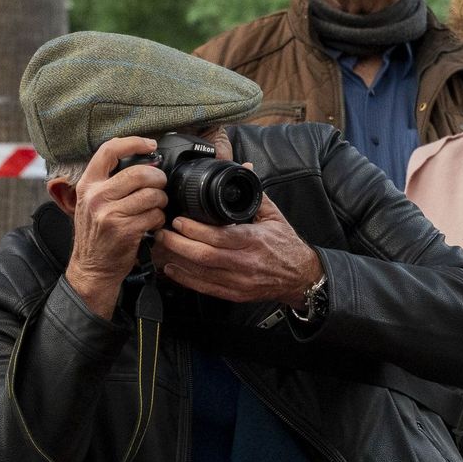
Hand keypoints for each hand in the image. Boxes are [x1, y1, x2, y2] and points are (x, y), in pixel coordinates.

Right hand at [65, 136, 169, 316]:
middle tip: (160, 184)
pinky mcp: (125, 230)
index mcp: (87, 185)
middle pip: (139, 173)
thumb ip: (109, 182)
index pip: (109, 151)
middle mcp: (96, 197)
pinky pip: (154, 215)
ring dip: (161, 200)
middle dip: (158, 178)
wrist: (92, 269)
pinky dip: (159, 219)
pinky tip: (152, 224)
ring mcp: (110, 214)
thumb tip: (143, 161)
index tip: (150, 144)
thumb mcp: (91, 203)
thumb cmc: (96, 235)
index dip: (133, 142)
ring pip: (151, 194)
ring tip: (156, 207)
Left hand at [151, 189, 321, 306]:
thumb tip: (245, 167)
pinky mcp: (235, 294)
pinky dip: (186, 279)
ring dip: (178, 260)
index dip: (195, 229)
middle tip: (162, 232)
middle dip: (179, 244)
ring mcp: (239, 281)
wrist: (300, 277)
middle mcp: (246, 263)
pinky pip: (206, 288)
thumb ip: (255, 194)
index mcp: (255, 241)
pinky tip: (173, 269)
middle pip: (205, 256)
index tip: (178, 220)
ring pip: (202, 273)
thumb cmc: (286, 246)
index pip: (220, 236)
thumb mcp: (273, 217)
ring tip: (163, 247)